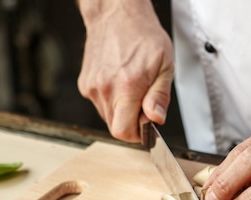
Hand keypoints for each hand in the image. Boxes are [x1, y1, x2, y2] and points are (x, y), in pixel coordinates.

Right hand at [77, 0, 173, 141]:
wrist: (116, 14)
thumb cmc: (142, 35)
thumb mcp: (165, 66)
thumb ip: (160, 96)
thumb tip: (156, 119)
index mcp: (126, 87)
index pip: (123, 132)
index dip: (137, 134)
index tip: (147, 125)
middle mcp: (105, 89)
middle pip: (115, 127)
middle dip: (132, 122)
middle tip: (143, 103)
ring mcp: (92, 87)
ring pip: (107, 116)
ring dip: (122, 111)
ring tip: (132, 88)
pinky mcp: (85, 84)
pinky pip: (100, 104)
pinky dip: (111, 100)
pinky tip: (119, 82)